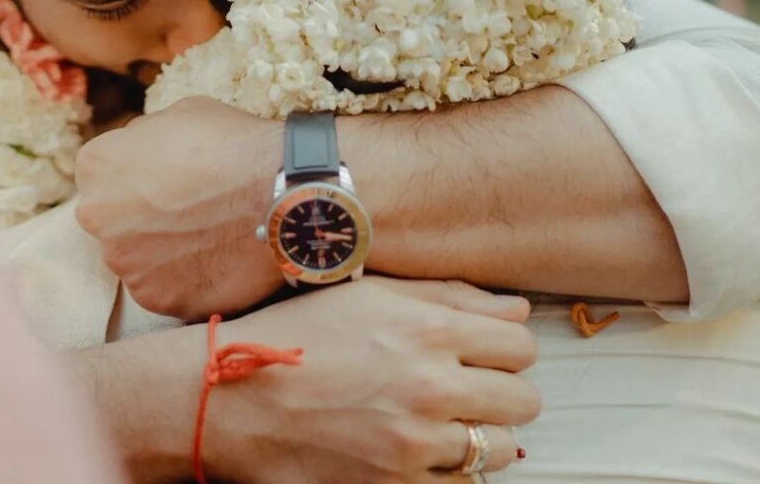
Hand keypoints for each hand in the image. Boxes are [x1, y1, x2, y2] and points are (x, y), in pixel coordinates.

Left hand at [75, 98, 283, 318]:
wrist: (279, 190)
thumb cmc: (232, 143)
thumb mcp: (178, 113)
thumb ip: (144, 138)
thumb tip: (140, 154)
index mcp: (96, 166)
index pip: (101, 172)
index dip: (136, 171)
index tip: (165, 174)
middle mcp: (98, 219)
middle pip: (112, 218)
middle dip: (140, 213)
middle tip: (185, 207)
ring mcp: (127, 265)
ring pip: (137, 257)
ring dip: (162, 249)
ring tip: (207, 234)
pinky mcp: (158, 301)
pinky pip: (166, 288)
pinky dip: (186, 277)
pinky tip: (216, 256)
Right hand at [206, 277, 538, 483]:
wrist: (237, 398)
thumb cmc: (301, 334)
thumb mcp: (372, 293)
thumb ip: (451, 296)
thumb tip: (517, 309)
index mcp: (427, 330)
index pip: (521, 345)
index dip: (508, 347)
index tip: (487, 351)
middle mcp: (430, 388)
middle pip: (522, 399)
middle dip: (503, 390)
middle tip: (466, 385)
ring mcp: (415, 445)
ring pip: (498, 448)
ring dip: (479, 433)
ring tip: (440, 418)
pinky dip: (448, 469)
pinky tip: (417, 447)